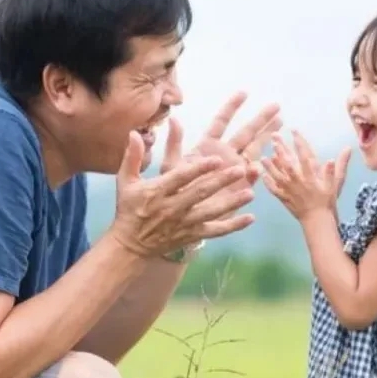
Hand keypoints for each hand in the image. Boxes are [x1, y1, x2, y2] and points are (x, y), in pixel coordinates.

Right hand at [109, 131, 255, 257]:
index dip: (198, 169)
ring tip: (250, 194)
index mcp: (157, 192)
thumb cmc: (129, 208)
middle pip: (200, 193)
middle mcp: (172, 208)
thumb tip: (135, 133)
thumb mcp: (126, 181)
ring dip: (231, 204)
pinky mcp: (192, 235)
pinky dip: (233, 226)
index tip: (215, 159)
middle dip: (221, 182)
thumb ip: (132, 156)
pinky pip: (216, 231)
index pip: (181, 178)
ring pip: (211, 212)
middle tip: (240, 170)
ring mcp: (184, 223)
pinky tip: (250, 218)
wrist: (131, 244)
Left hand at [159, 92, 282, 216]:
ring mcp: (235, 170)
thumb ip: (174, 144)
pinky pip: (254, 175)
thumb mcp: (171, 167)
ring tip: (281, 123)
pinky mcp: (241, 186)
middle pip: (246, 132)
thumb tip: (174, 120)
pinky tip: (265, 162)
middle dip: (260, 119)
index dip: (232, 107)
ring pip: (255, 149)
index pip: (221, 122)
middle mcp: (224, 155)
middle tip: (276, 106)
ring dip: (268, 137)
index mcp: (207, 147)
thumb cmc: (173, 192)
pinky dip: (259, 168)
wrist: (183, 217)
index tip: (244, 93)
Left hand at [261, 131, 350, 220]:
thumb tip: (346, 149)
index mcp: (310, 174)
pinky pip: (273, 189)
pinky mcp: (283, 198)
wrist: (317, 220)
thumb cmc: (328, 201)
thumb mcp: (337, 183)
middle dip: (280, 148)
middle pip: (287, 161)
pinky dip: (268, 182)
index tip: (294, 131)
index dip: (299, 141)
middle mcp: (297, 180)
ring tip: (263, 156)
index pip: (304, 154)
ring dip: (270, 165)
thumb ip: (339, 166)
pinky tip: (263, 176)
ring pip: (277, 174)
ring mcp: (288, 189)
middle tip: (274, 137)